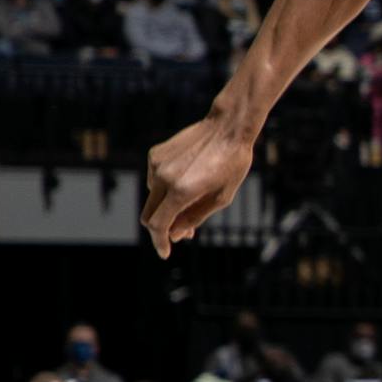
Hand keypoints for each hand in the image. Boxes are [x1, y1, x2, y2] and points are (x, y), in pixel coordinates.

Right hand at [142, 111, 256, 258]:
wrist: (227, 128)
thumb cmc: (232, 165)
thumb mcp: (221, 198)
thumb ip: (195, 218)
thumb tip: (175, 235)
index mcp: (181, 191)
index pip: (159, 225)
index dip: (160, 242)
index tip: (165, 252)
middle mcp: (163, 177)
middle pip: (148, 215)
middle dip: (161, 228)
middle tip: (182, 232)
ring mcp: (156, 164)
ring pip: (152, 197)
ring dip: (167, 206)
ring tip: (194, 200)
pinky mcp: (154, 154)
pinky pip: (154, 179)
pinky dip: (166, 187)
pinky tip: (189, 178)